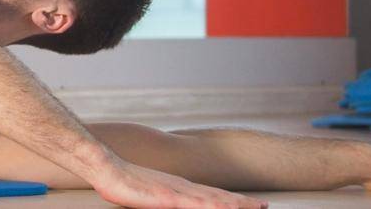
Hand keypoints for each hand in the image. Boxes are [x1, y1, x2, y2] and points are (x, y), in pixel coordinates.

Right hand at [93, 160, 267, 208]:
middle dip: (242, 203)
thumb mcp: (149, 193)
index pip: (213, 195)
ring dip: (233, 205)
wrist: (106, 166)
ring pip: (211, 200)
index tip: (252, 204)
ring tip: (254, 208)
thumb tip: (174, 201)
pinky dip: (211, 207)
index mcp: (180, 188)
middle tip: (265, 206)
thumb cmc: (122, 181)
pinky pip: (193, 204)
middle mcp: (182, 188)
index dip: (234, 200)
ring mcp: (175, 191)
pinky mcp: (166, 197)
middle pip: (218, 197)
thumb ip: (165, 198)